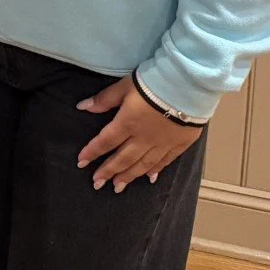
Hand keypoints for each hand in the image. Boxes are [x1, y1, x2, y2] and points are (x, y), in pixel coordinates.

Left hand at [76, 77, 203, 191]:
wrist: (189, 87)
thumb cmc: (153, 83)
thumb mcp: (124, 86)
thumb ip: (105, 99)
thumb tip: (82, 107)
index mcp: (127, 123)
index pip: (106, 141)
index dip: (92, 152)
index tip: (81, 162)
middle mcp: (143, 138)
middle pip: (123, 158)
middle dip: (109, 171)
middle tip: (97, 184)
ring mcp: (162, 144)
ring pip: (143, 164)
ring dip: (129, 176)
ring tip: (118, 187)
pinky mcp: (179, 144)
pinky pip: (165, 161)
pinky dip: (155, 170)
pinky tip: (149, 177)